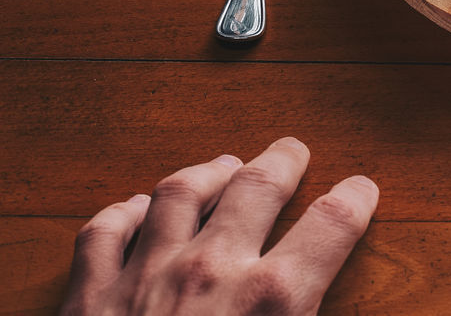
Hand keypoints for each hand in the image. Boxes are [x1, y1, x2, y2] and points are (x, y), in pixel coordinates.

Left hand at [61, 137, 378, 315]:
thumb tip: (322, 310)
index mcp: (274, 300)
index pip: (333, 222)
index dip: (355, 198)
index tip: (362, 189)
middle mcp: (213, 270)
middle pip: (258, 186)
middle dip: (282, 161)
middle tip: (291, 150)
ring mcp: (145, 275)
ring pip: (181, 192)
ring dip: (208, 171)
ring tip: (223, 164)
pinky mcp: (88, 296)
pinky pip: (105, 231)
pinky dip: (125, 211)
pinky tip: (138, 207)